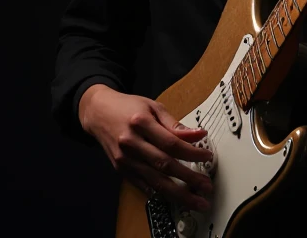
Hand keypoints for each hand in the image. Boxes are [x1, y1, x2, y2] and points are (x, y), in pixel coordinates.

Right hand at [79, 84, 212, 212]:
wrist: (99, 112)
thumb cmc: (129, 107)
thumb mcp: (154, 107)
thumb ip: (175, 124)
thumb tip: (198, 135)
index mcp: (141, 123)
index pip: (171, 143)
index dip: (192, 152)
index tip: (207, 156)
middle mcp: (131, 143)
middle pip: (164, 165)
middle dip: (188, 178)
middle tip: (206, 187)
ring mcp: (124, 159)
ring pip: (154, 180)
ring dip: (177, 193)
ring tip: (195, 200)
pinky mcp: (120, 169)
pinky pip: (142, 185)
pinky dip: (158, 192)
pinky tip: (172, 198)